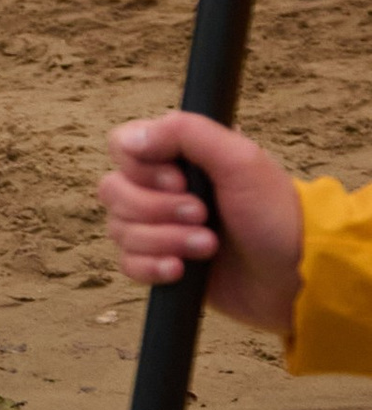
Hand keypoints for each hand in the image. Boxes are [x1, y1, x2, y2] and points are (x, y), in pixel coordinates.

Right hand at [98, 111, 303, 334]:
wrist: (295, 276)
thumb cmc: (276, 215)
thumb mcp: (240, 159)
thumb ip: (186, 133)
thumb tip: (131, 139)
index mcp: (180, 154)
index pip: (122, 146)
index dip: (141, 168)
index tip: (179, 180)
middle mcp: (164, 187)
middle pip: (114, 191)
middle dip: (156, 210)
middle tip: (203, 216)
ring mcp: (161, 226)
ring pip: (119, 230)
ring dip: (164, 241)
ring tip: (208, 247)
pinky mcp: (161, 262)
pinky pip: (127, 263)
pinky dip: (152, 268)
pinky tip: (182, 270)